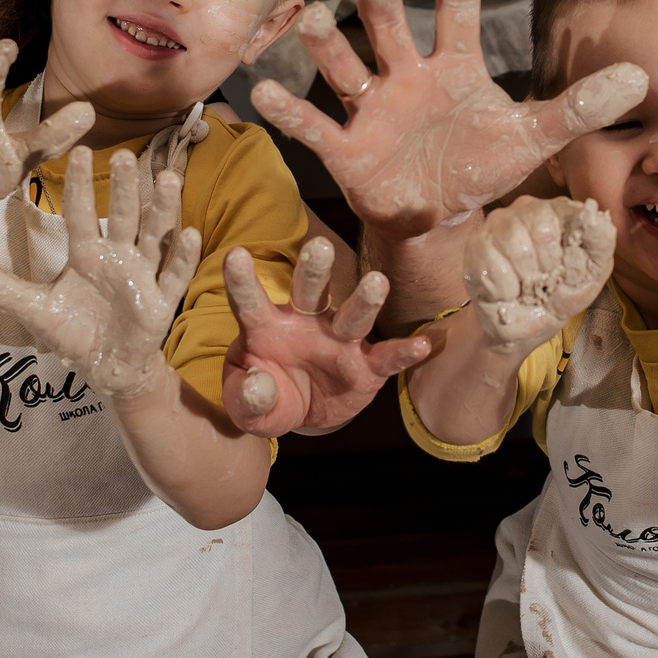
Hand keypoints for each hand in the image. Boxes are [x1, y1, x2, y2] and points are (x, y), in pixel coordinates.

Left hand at [0, 146, 199, 401]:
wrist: (106, 365)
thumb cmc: (74, 330)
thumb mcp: (37, 310)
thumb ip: (6, 291)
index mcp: (86, 254)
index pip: (82, 214)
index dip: (80, 185)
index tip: (79, 151)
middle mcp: (117, 257)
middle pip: (124, 216)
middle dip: (126, 188)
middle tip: (126, 156)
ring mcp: (142, 275)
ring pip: (155, 236)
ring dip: (162, 209)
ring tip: (167, 179)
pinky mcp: (161, 301)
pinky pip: (174, 275)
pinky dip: (183, 256)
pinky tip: (189, 233)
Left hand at [218, 240, 429, 433]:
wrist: (303, 412)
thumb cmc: (267, 398)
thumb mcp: (247, 407)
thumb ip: (246, 398)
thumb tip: (257, 384)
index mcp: (265, 327)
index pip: (250, 302)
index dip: (242, 280)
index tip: (234, 255)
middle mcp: (305, 324)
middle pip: (310, 292)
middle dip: (315, 269)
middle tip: (319, 245)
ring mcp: (339, 342)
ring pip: (353, 316)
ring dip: (364, 300)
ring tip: (377, 282)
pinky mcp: (367, 366)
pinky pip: (387, 357)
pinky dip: (404, 352)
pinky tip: (422, 344)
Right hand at [249, 0, 646, 236]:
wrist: (439, 219)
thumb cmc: (481, 167)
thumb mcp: (533, 137)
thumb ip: (578, 105)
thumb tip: (639, 75)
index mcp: (454, 66)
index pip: (458, 4)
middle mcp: (406, 76)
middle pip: (391, 24)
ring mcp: (371, 109)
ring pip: (346, 66)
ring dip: (327, 44)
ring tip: (313, 16)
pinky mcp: (345, 149)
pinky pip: (314, 127)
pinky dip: (289, 113)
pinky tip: (263, 95)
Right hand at [463, 196, 617, 358]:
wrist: (521, 330)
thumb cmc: (555, 298)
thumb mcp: (588, 279)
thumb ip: (600, 248)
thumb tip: (602, 221)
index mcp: (557, 211)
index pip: (569, 212)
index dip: (568, 249)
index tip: (564, 270)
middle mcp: (525, 209)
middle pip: (542, 228)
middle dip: (547, 268)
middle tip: (543, 282)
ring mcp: (496, 224)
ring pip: (516, 246)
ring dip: (526, 281)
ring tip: (525, 288)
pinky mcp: (475, 246)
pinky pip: (494, 268)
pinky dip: (506, 291)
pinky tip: (507, 292)